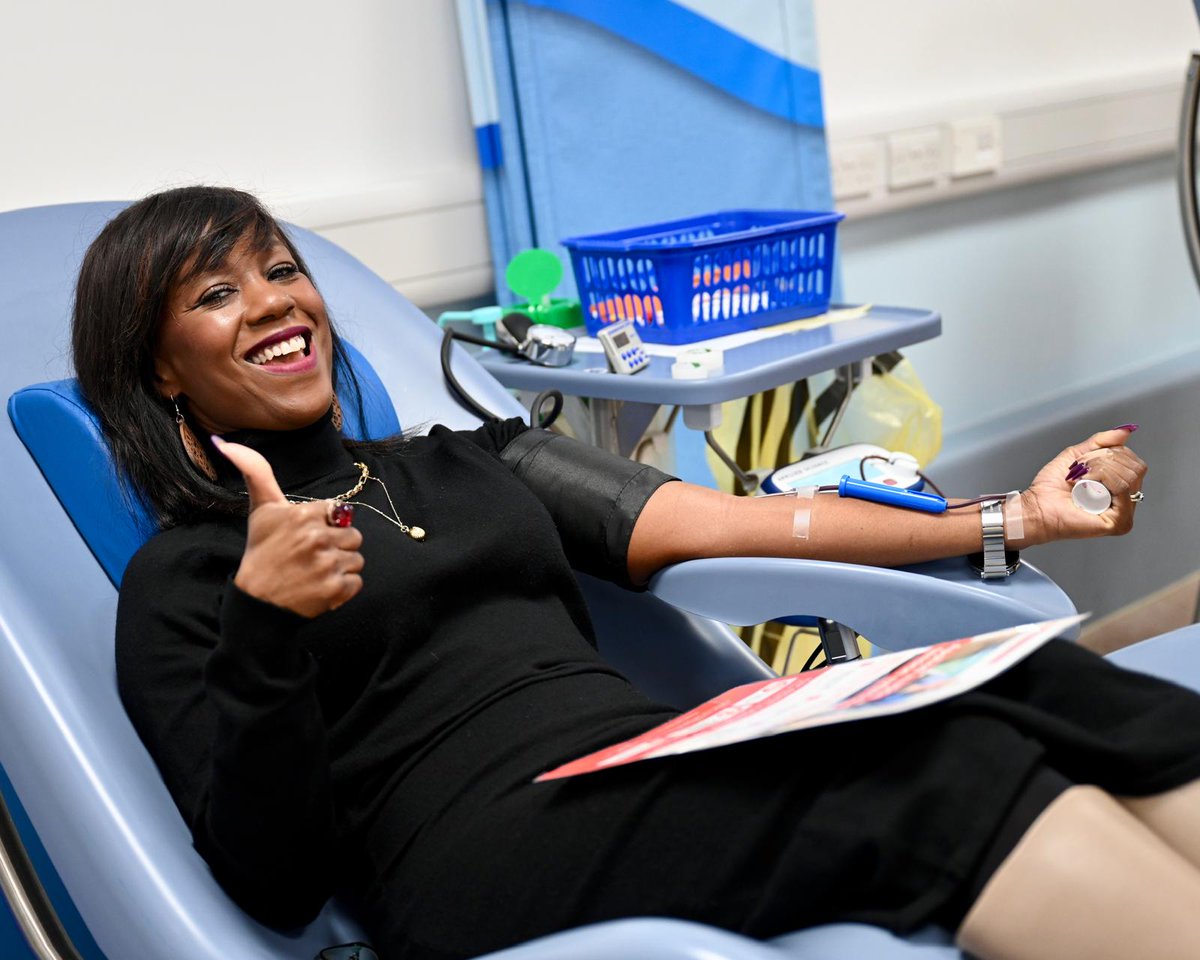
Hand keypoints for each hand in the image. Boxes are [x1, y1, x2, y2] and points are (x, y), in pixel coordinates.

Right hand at [213, 436, 364, 617]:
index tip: (305, 536)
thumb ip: (255, 472)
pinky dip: (342, 589)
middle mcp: (316, 537)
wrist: (258, 602)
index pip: (338, 512)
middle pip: (353, 535)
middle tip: (310, 556)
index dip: (325, 525)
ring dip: (340, 568)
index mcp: (303, 515)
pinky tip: (319, 587)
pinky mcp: (335, 588)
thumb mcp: (261, 510)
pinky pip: (356, 582)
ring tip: (314, 572)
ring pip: (356, 559)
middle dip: (336, 546)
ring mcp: (327, 564)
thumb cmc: (261, 552)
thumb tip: (224, 442)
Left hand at [1022, 427, 1145, 544]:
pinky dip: (1102, 477)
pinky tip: (1084, 484)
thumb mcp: (1077, 455)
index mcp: (1120, 488)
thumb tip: (1126, 431)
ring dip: (1100, 468)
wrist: (1037, 505)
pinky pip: (1122, 488)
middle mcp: (1126, 502)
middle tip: (1081, 470)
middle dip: (1104, 459)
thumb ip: (1102, 442)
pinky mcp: (1119, 522)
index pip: (1134, 462)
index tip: (1085, 461)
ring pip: (1130, 475)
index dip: (1110, 453)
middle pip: (1134, 467)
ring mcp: (1124, 514)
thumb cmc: (1050, 488)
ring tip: (1080, 478)